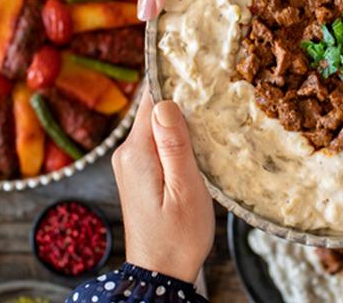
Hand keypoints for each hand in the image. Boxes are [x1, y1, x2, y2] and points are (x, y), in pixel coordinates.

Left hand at [112, 92, 214, 282]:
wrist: (159, 274)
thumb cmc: (177, 237)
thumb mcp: (185, 190)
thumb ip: (174, 145)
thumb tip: (165, 103)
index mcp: (137, 153)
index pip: (151, 99)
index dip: (174, 79)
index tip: (200, 67)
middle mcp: (127, 154)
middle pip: (153, 109)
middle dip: (181, 97)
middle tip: (215, 88)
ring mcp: (130, 164)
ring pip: (157, 125)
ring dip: (181, 119)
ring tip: (212, 112)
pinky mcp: (138, 174)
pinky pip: (157, 142)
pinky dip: (176, 137)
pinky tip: (198, 141)